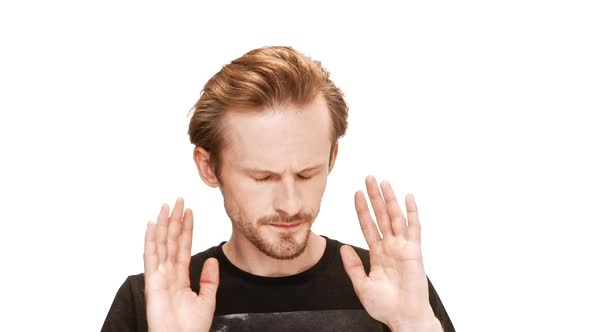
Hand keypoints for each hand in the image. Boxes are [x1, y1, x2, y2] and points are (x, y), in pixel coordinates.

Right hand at [143, 197, 218, 331]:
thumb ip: (209, 280)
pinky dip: (151, 239)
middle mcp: (168, 274)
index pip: (183, 247)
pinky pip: (151, 257)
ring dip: (164, 224)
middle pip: (172, 241)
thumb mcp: (207, 300)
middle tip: (179, 201)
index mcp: (180, 278)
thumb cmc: (191, 329)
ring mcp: (159, 277)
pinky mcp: (152, 282)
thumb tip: (212, 260)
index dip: (186, 229)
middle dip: (175, 220)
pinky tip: (152, 224)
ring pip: (161, 244)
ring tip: (168, 206)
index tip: (189, 213)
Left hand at [340, 176, 440, 331]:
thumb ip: (352, 266)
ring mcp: (402, 247)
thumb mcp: (361, 285)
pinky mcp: (414, 251)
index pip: (368, 225)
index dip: (362, 209)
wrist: (403, 316)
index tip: (356, 193)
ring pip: (395, 217)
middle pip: (381, 216)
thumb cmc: (385, 305)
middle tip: (369, 178)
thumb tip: (343, 247)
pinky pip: (413, 228)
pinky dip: (412, 212)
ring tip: (383, 182)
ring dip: (389, 199)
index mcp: (377, 253)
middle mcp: (390, 246)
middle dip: (374, 197)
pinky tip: (408, 197)